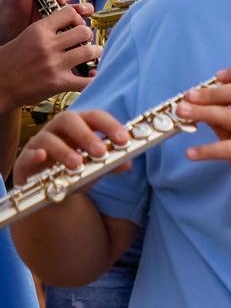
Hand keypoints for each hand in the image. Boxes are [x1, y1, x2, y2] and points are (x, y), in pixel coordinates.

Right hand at [0, 6, 97, 108]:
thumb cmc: (12, 60)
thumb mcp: (26, 36)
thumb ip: (48, 30)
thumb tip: (75, 24)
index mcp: (38, 30)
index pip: (69, 13)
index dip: (77, 18)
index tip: (76, 26)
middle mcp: (48, 45)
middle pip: (85, 31)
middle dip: (88, 36)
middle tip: (85, 42)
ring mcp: (54, 64)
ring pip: (90, 51)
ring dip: (95, 53)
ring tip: (92, 56)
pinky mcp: (59, 83)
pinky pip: (88, 80)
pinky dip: (95, 78)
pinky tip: (93, 75)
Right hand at [13, 107, 129, 185]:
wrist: (50, 190)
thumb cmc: (75, 172)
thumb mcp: (95, 169)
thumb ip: (110, 165)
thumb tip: (127, 163)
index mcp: (81, 126)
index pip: (95, 117)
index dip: (110, 125)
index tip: (124, 140)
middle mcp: (59, 130)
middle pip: (69, 119)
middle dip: (86, 135)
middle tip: (101, 152)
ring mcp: (40, 142)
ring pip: (48, 138)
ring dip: (64, 150)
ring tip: (78, 165)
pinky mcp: (26, 159)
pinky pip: (28, 154)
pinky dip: (35, 155)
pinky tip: (42, 157)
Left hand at [179, 66, 230, 201]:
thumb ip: (225, 123)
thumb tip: (201, 110)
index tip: (217, 76)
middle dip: (210, 92)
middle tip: (188, 96)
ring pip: (230, 115)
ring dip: (202, 112)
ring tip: (182, 113)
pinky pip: (228, 148)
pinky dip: (206, 150)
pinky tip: (191, 153)